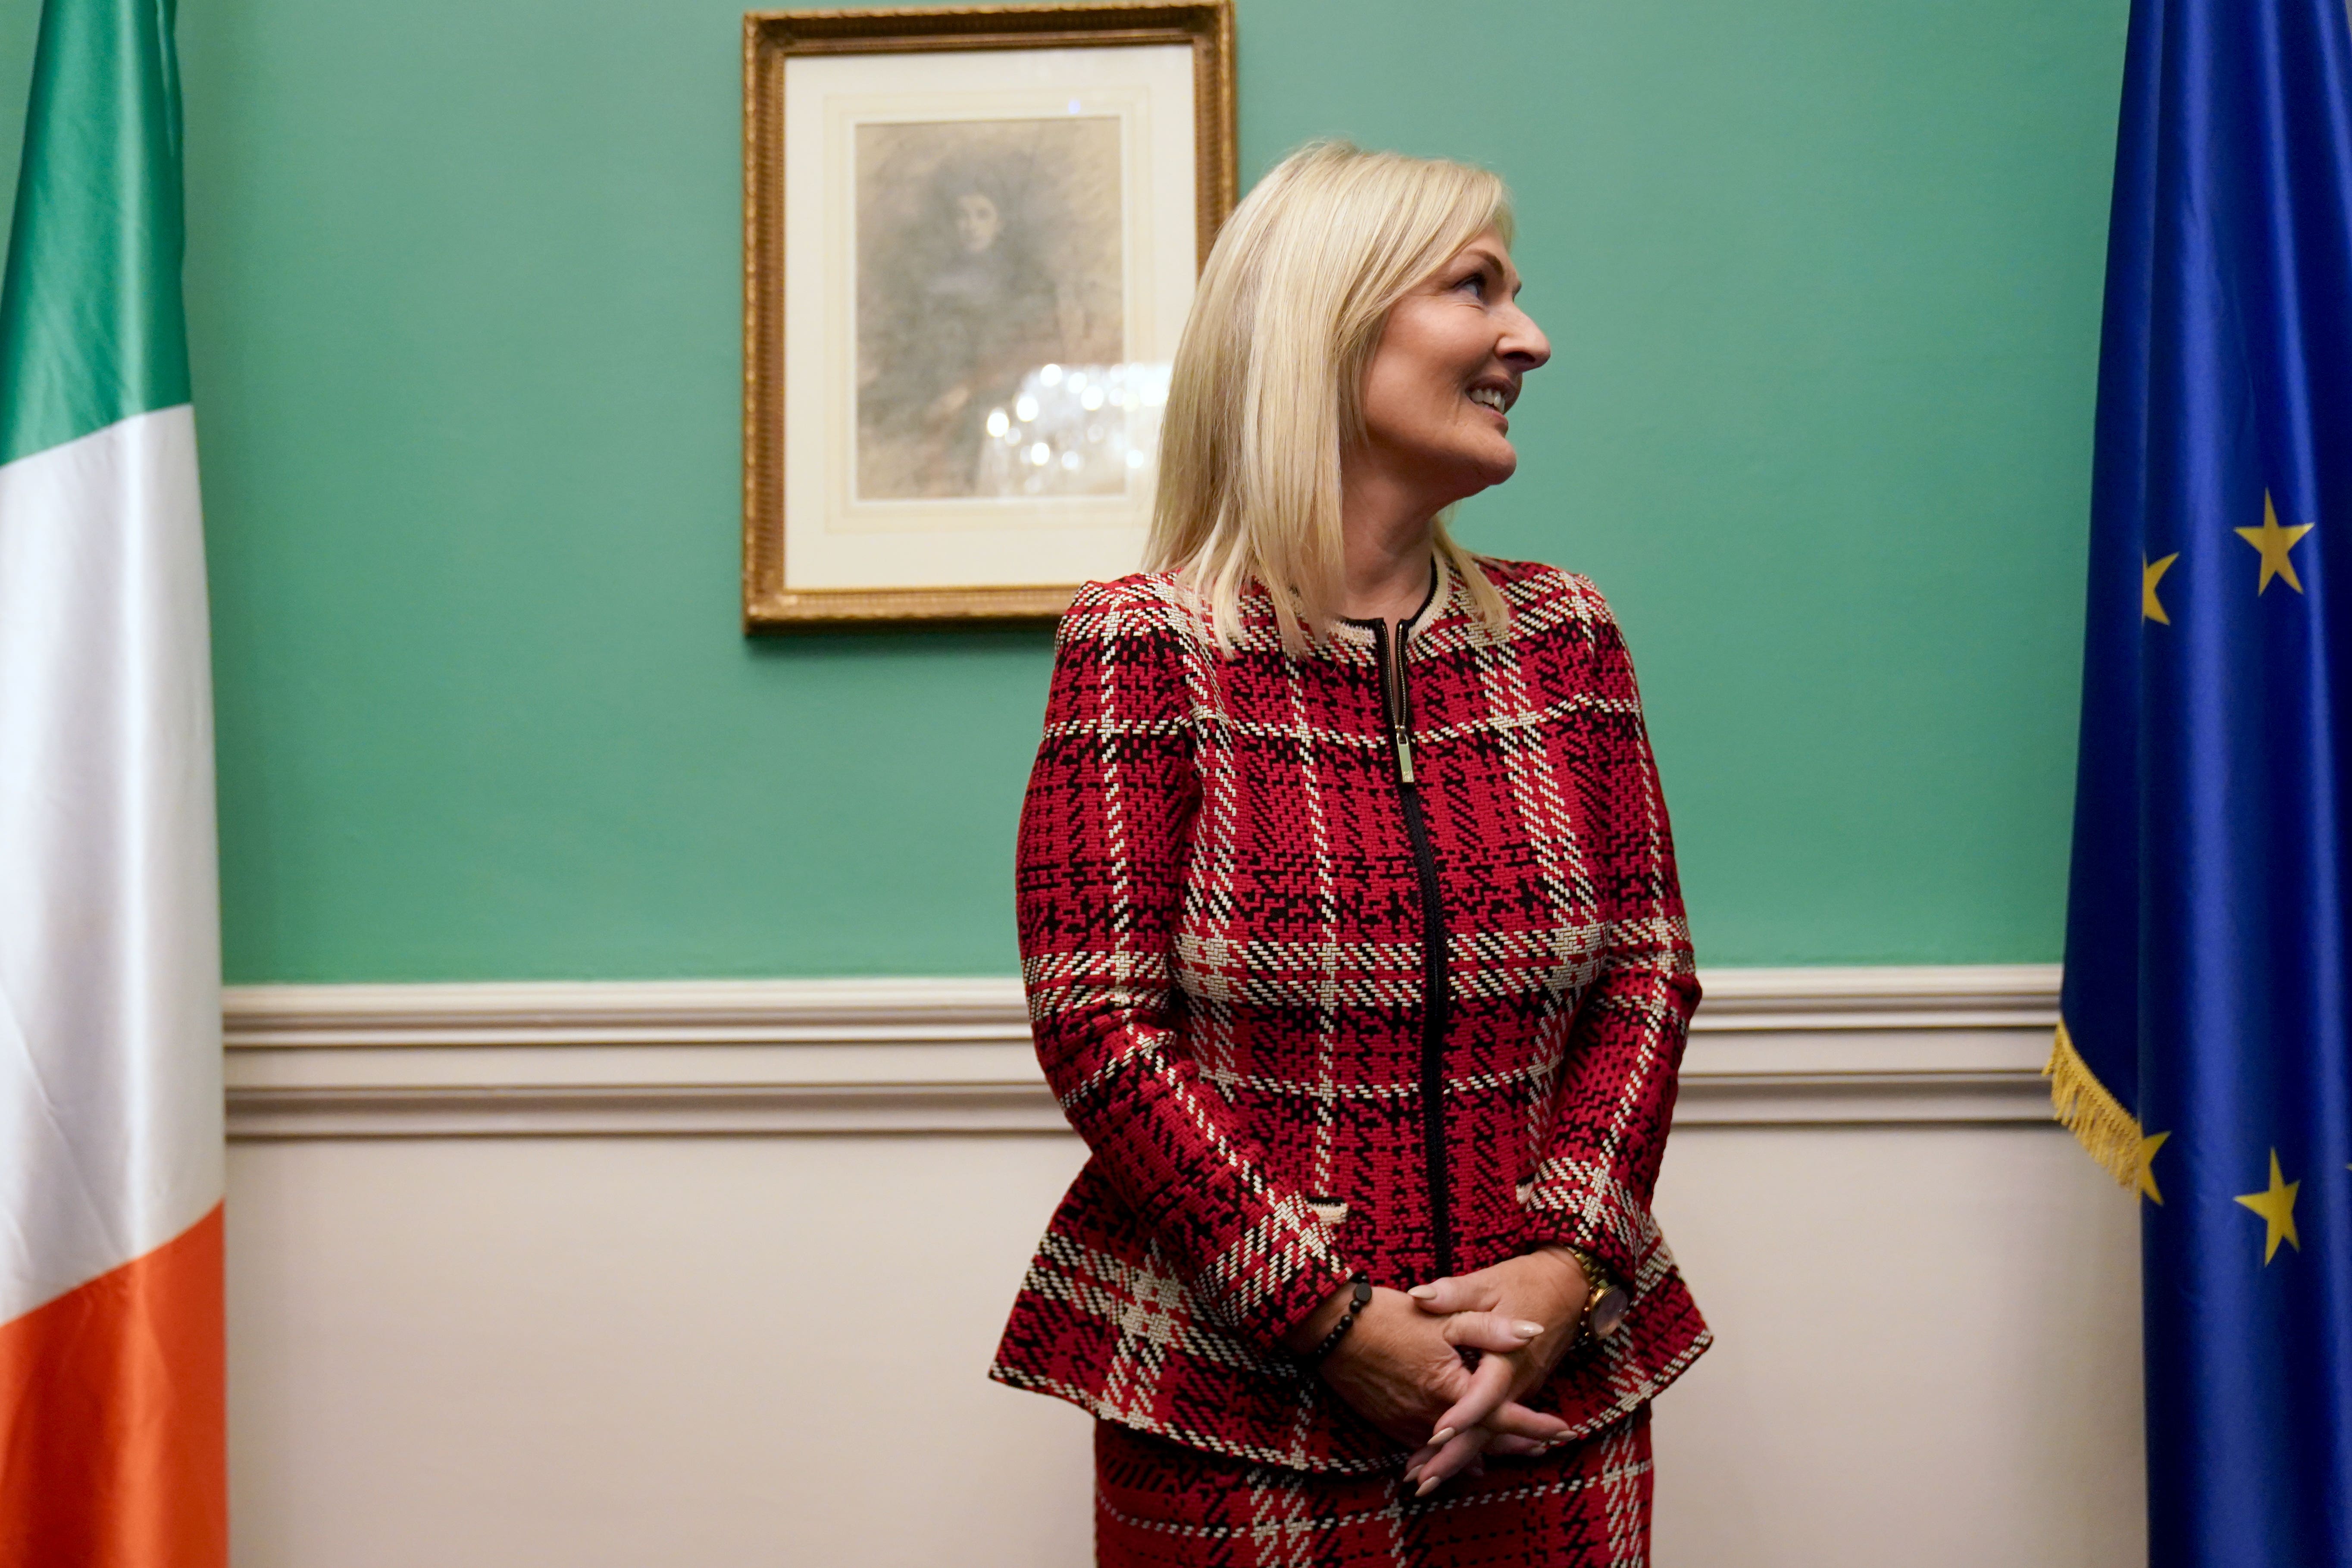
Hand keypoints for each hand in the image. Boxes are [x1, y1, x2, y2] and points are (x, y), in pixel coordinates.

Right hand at [1282, 1284, 1571, 1455]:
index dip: (1534, 1425)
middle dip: (1515, 1446)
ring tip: (1513, 1454)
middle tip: (1544, 1448)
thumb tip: (1533, 1333)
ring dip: (1484, 1451)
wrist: (1331, 1328)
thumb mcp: (1445, 1315)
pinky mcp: (1389, 1423)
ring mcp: (1407, 1423)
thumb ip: (1490, 1328)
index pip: (1502, 1415)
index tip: (1563, 1431)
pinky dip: (1448, 1453)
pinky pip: (1426, 1448)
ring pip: (1454, 1449)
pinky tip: (1461, 1457)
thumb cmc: (1389, 1317)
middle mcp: (1430, 1416)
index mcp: (1450, 1388)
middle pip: (1481, 1441)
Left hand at [1400, 1249, 1590, 1490]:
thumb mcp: (1487, 1283)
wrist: (1568, 1288)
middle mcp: (1516, 1384)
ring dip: (1457, 1458)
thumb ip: (1454, 1293)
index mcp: (1507, 1359)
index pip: (1485, 1394)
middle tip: (1419, 1483)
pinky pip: (1493, 1426)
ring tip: (1421, 1482)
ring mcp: (1519, 1391)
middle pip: (1485, 1430)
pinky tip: (1445, 1460)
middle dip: (1453, 1458)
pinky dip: (1470, 1443)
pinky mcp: (1516, 1392)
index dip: (1462, 1415)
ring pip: (1488, 1434)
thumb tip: (1418, 1297)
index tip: (1436, 1433)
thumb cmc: (1524, 1283)